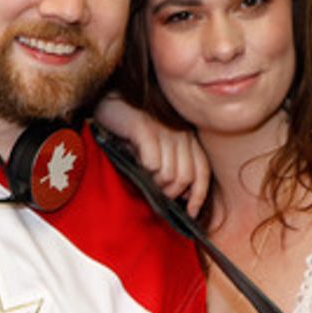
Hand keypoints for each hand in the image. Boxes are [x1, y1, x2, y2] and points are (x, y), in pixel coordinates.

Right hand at [95, 94, 210, 216]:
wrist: (109, 101)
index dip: (199, 196)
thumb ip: (171, 166)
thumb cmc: (131, 131)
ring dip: (154, 183)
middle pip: (186, 178)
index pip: (202, 172)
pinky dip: (143, 170)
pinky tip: (134, 160)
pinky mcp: (145, 128)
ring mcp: (164, 130)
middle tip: (153, 190)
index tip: (191, 212)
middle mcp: (180, 132)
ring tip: (141, 173)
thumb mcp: (157, 148)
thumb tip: (182, 196)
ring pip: (169, 175)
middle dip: (170, 193)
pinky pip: (153, 164)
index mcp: (187, 137)